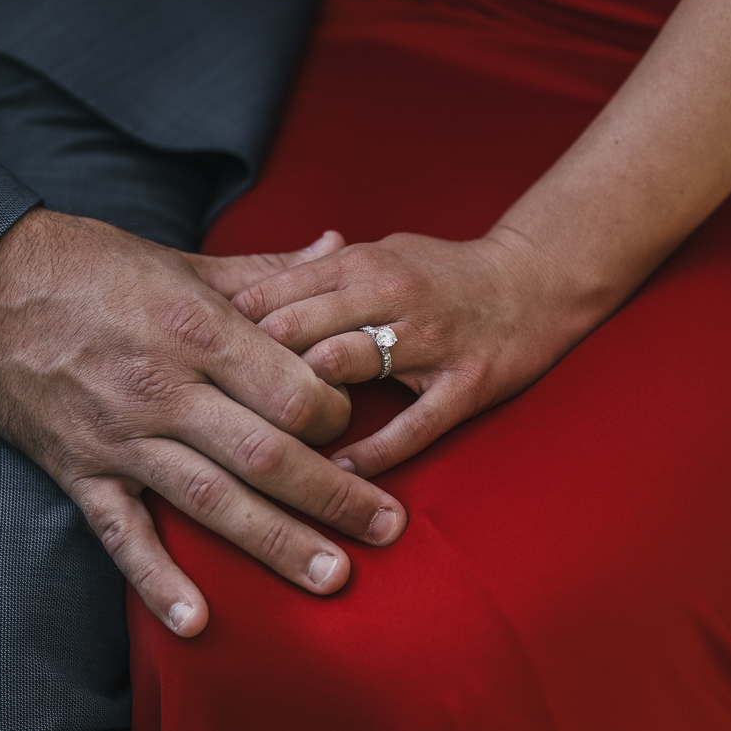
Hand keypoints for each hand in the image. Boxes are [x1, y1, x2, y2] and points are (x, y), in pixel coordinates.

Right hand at [0, 209, 405, 635]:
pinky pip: (120, 532)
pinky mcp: (78, 468)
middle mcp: (163, 387)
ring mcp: (119, 434)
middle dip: (335, 495)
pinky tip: (197, 620)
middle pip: (267, 454)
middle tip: (388, 527)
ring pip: (211, 500)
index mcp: (196, 328)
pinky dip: (156, 579)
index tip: (352, 425)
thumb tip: (334, 242)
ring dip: (277, 543)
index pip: (291, 391)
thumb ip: (266, 268)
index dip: (336, 415)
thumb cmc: (90, 265)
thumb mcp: (182, 259)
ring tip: (333, 577)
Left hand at [233, 229, 609, 477]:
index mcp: (361, 262)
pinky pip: (411, 427)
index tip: (195, 367)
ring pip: (342, 367)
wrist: (535, 282)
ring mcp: (429, 341)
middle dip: (248, 370)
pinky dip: (370, 455)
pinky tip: (337, 476)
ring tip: (267, 442)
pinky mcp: (465, 384)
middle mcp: (389, 295)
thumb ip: (314, 274)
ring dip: (299, 406)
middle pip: (293, 329)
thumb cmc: (443, 272)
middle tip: (217, 411)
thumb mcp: (377, 255)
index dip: (225, 333)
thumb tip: (237, 295)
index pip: (272, 295)